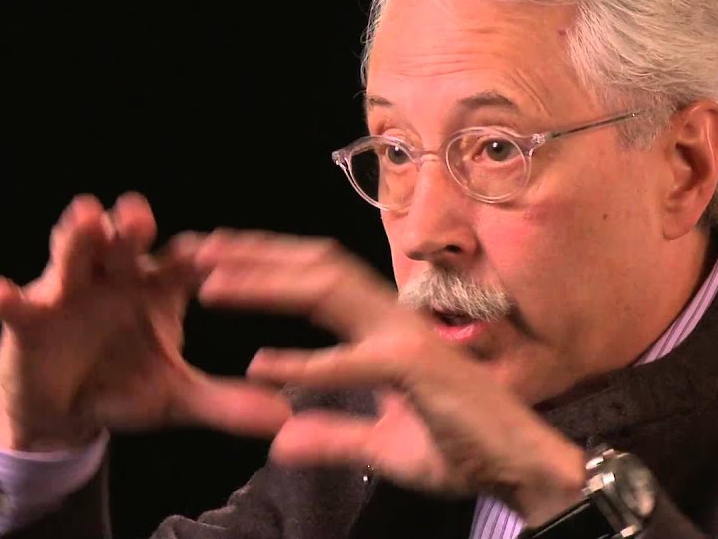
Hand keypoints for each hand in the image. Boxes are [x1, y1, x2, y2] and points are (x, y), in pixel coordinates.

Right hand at [0, 193, 289, 451]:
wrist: (65, 410)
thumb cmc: (124, 384)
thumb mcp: (176, 396)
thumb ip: (225, 403)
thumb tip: (281, 418)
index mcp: (157, 288)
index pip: (184, 263)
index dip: (199, 257)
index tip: (218, 253)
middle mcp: (115, 277)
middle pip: (126, 244)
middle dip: (132, 226)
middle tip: (140, 214)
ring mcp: (70, 290)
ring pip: (73, 255)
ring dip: (76, 237)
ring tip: (83, 218)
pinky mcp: (30, 316)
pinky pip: (19, 304)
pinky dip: (10, 297)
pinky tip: (3, 292)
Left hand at [194, 230, 586, 525]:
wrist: (521, 468)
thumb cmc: (462, 449)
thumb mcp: (381, 446)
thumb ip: (332, 437)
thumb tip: (278, 442)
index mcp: (384, 329)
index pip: (319, 281)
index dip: (267, 266)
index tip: (214, 263)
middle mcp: (394, 320)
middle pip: (316, 267)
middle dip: (254, 254)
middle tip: (195, 249)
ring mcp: (407, 339)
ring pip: (329, 290)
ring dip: (266, 282)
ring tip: (212, 281)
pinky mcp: (418, 370)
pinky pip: (355, 361)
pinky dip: (306, 363)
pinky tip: (260, 367)